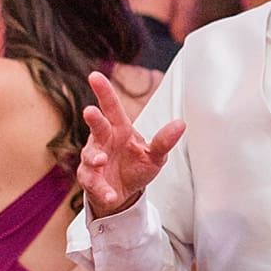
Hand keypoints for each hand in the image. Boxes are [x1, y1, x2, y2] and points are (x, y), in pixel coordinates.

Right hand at [76, 69, 185, 216]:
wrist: (124, 193)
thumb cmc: (137, 167)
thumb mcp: (155, 156)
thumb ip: (164, 141)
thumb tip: (181, 124)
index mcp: (119, 129)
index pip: (111, 107)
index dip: (103, 91)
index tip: (95, 76)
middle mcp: (103, 140)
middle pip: (96, 126)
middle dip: (93, 119)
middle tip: (91, 111)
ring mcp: (93, 159)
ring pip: (90, 154)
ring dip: (94, 157)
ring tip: (102, 160)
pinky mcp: (89, 178)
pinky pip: (92, 182)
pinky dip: (102, 189)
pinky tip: (111, 194)